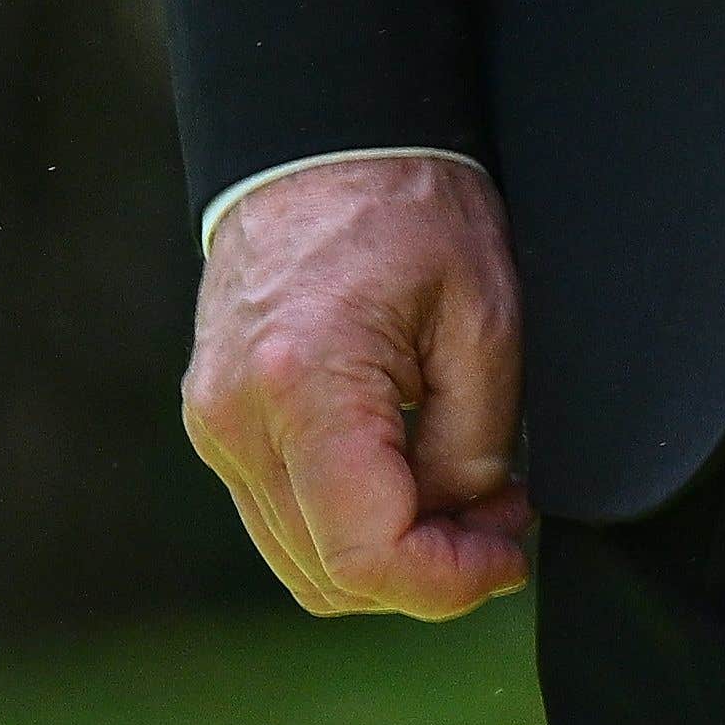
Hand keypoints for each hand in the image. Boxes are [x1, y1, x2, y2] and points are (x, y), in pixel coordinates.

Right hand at [176, 152, 536, 616]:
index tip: (508, 557)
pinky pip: (282, 514)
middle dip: (425, 576)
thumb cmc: (411, 209)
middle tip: (502, 524)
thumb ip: (473, 442)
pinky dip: (347, 522)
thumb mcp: (483, 317)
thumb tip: (463, 524)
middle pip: (327, 575)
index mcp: (305, 386)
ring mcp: (216, 425)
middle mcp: (239, 420)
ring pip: (299, 560)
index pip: (364, 554)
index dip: (447, 584)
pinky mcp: (216, 422)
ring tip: (466, 501)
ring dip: (387, 557)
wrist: (322, 140)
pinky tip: (412, 478)